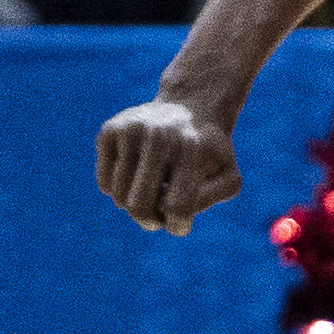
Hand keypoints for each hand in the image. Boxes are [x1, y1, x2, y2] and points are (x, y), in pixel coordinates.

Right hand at [98, 94, 242, 231]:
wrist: (189, 108)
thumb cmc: (210, 153)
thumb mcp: (228, 177)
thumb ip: (211, 198)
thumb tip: (169, 207)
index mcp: (191, 148)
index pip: (177, 206)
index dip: (177, 225)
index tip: (180, 223)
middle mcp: (158, 136)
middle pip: (140, 206)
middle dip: (150, 222)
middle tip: (159, 218)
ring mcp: (129, 131)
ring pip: (119, 198)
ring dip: (135, 204)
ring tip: (154, 187)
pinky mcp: (108, 132)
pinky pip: (105, 184)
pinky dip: (120, 189)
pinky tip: (138, 173)